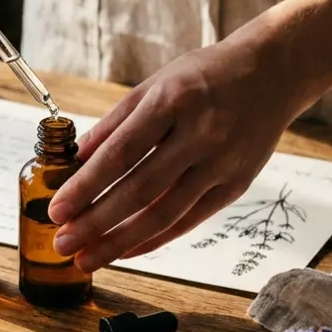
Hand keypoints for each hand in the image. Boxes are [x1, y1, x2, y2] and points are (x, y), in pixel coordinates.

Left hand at [47, 41, 306, 272]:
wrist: (273, 73)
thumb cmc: (206, 76)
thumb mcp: (155, 84)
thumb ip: (115, 123)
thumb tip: (76, 160)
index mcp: (172, 101)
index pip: (121, 153)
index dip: (85, 186)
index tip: (57, 209)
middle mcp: (200, 134)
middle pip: (139, 190)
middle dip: (95, 222)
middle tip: (63, 242)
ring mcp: (221, 163)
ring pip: (163, 214)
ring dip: (119, 242)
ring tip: (87, 258)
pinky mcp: (235, 185)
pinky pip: (188, 221)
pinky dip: (153, 239)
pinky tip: (125, 250)